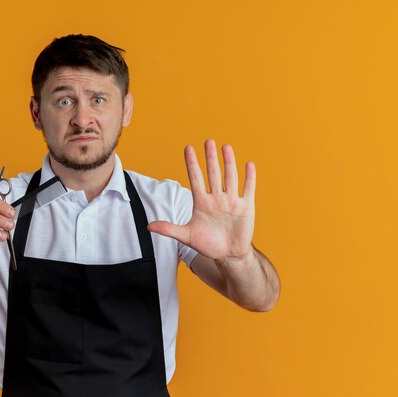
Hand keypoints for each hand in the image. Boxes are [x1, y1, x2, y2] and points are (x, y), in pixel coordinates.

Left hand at [147, 139, 255, 261]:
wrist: (228, 254)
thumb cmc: (207, 244)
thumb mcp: (186, 236)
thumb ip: (169, 229)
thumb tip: (148, 226)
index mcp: (201, 202)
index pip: (195, 178)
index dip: (191, 164)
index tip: (188, 148)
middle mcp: (216, 198)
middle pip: (213, 174)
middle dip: (210, 158)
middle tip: (208, 141)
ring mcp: (231, 201)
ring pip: (229, 178)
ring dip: (228, 163)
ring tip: (226, 147)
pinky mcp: (246, 207)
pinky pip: (248, 189)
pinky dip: (249, 177)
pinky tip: (248, 164)